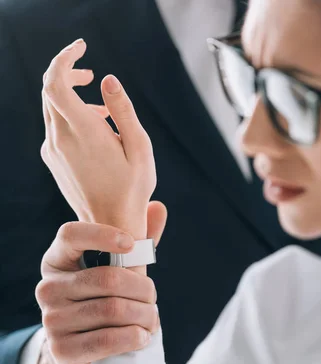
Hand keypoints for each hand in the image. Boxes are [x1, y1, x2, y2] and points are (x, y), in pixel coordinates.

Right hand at [35, 210, 165, 363]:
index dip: (102, 234)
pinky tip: (143, 338)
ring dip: (144, 317)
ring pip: (113, 310)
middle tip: (154, 301)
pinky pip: (107, 340)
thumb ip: (137, 244)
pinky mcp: (61, 350)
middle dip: (144, 290)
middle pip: (108, 279)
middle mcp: (48, 288)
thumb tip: (158, 207)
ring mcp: (51, 320)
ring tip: (152, 321)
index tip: (132, 244)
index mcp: (57, 261)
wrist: (81, 356)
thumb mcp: (117, 274)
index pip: (71, 235)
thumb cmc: (103, 306)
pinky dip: (134, 338)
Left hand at [40, 38, 155, 237]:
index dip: (64, 59)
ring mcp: (52, 152)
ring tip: (103, 113)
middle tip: (90, 76)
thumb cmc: (132, 190)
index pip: (55, 82)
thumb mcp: (139, 148)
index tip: (81, 48)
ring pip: (52, 109)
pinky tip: (95, 133)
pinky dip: (70, 118)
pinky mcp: (52, 161)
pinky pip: (54, 128)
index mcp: (83, 133)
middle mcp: (61, 139)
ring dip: (71, 98)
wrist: (111, 227)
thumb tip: (107, 80)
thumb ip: (123, 110)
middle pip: (50, 91)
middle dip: (68, 74)